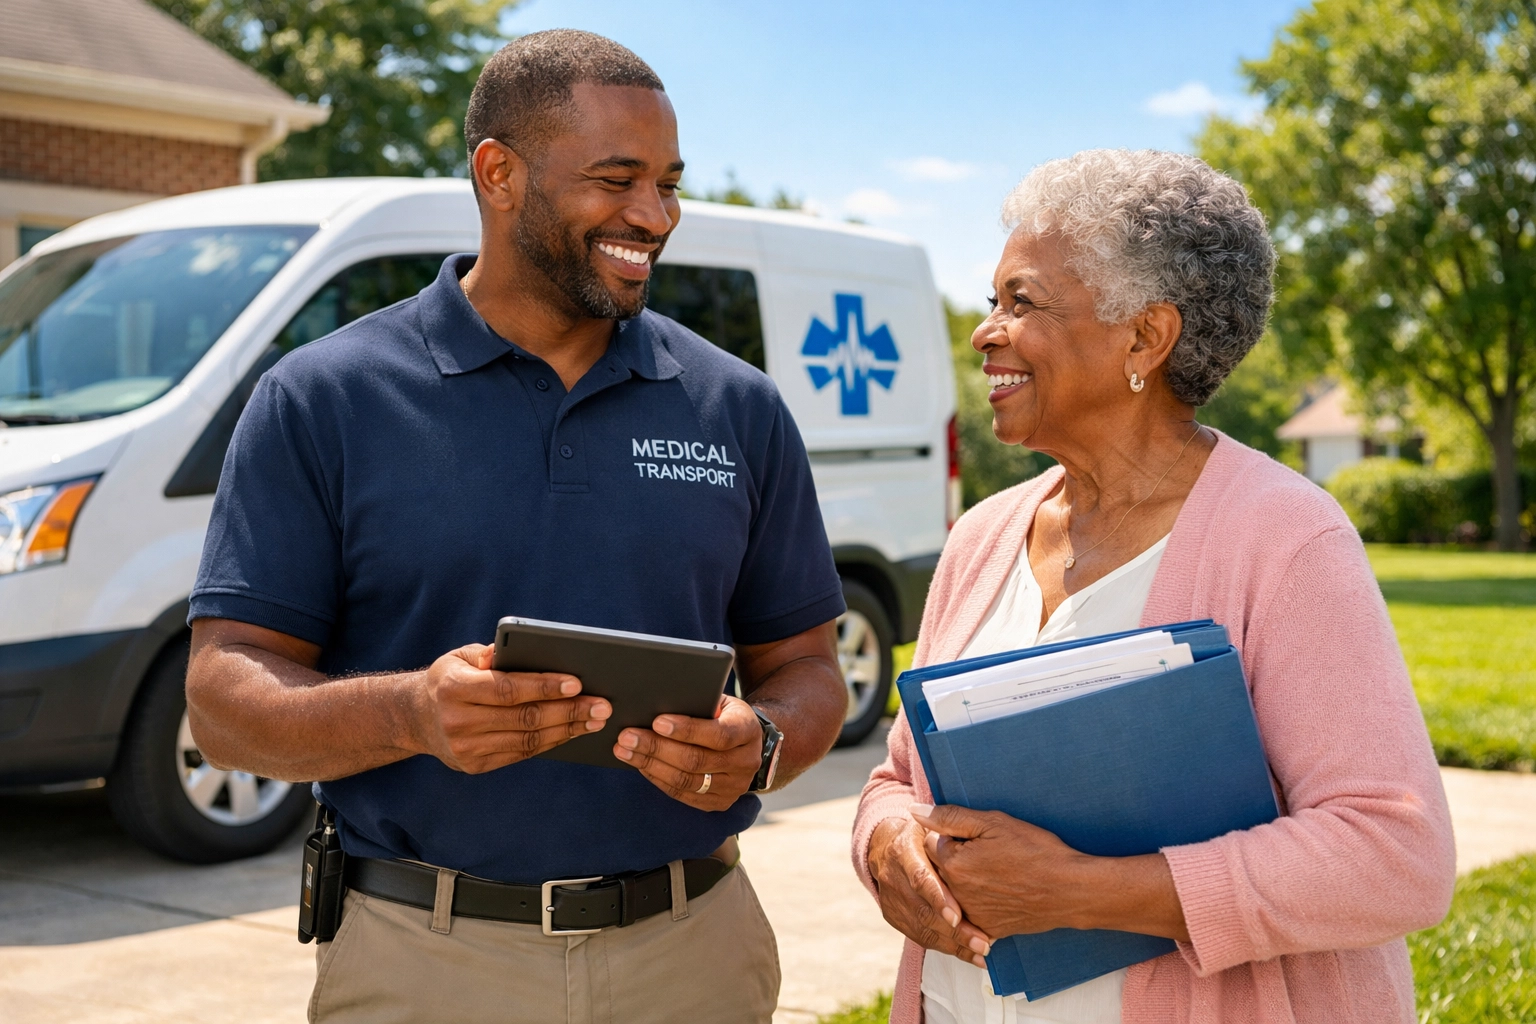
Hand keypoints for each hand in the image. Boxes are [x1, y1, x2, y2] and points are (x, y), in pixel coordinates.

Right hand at [412, 644, 610, 773]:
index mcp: (454, 688)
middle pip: (524, 718)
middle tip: (602, 706)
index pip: (507, 688)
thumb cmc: (451, 678)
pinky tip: (572, 732)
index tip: (577, 683)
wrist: (416, 718)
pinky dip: (550, 742)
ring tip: (595, 720)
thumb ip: (488, 653)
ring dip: (566, 730)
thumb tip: (510, 652)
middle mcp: (458, 721)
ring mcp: (466, 748)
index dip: (544, 686)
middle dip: (568, 712)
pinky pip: (521, 754)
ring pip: (527, 741)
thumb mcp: (460, 656)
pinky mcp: (475, 766)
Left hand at [613, 694, 762, 809]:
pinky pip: (683, 794)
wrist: (747, 741)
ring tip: (625, 751)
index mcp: (748, 730)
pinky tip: (640, 766)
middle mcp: (746, 762)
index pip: (718, 735)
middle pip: (696, 760)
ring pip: (686, 781)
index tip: (657, 722)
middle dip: (657, 748)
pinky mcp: (720, 802)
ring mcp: (734, 787)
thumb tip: (659, 703)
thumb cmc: (724, 714)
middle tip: (627, 737)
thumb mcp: (720, 700)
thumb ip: (698, 702)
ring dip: (650, 766)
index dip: (687, 730)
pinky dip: (658, 780)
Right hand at [866, 813, 992, 967]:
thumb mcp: (931, 824)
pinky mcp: (894, 916)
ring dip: (954, 944)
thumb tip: (923, 810)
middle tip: (983, 943)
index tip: (957, 916)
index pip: (920, 879)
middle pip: (922, 911)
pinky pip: (920, 937)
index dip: (938, 898)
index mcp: (902, 852)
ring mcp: (891, 900)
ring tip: (981, 952)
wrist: (888, 847)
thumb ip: (940, 820)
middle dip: (954, 930)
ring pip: (922, 929)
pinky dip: (946, 948)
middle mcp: (892, 878)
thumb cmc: (923, 834)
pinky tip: (969, 954)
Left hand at [914, 803, 1092, 939]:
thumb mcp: (994, 823)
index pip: (932, 842)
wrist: (1070, 890)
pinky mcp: (988, 929)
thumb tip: (914, 810)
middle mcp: (956, 894)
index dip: (955, 835)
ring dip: (967, 881)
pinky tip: (1002, 891)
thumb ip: (950, 816)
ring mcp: (971, 915)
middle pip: (941, 869)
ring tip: (998, 872)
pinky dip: (981, 901)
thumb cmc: (1035, 851)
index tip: (978, 837)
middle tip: (990, 855)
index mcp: (953, 864)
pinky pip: (972, 912)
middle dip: (957, 858)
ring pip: (955, 891)